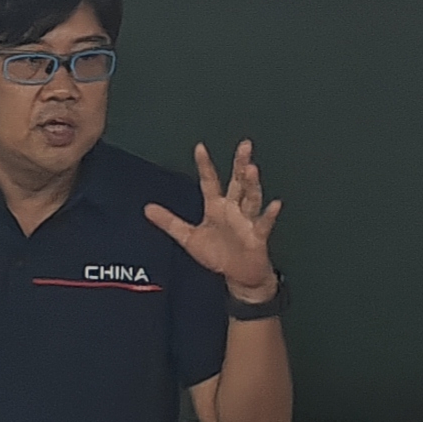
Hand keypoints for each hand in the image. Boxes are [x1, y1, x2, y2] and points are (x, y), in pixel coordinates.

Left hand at [147, 141, 284, 297]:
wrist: (239, 276)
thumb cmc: (218, 254)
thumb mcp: (188, 238)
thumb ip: (169, 222)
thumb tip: (147, 208)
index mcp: (217, 207)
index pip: (210, 182)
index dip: (204, 166)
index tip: (200, 148)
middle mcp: (233, 210)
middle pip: (237, 183)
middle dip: (240, 164)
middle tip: (244, 145)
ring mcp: (247, 221)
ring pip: (251, 199)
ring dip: (251, 184)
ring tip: (251, 169)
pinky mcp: (257, 236)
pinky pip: (264, 224)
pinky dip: (269, 215)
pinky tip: (275, 204)